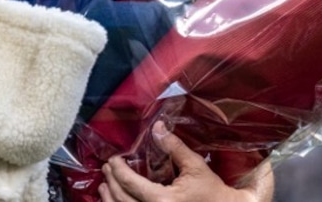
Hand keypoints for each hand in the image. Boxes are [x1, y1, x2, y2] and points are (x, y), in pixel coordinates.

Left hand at [98, 122, 274, 201]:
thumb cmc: (216, 194)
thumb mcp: (196, 168)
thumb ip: (175, 147)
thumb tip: (158, 127)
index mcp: (164, 201)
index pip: (131, 184)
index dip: (118, 170)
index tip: (112, 160)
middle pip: (122, 200)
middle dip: (111, 183)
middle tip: (107, 170)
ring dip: (111, 199)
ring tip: (105, 187)